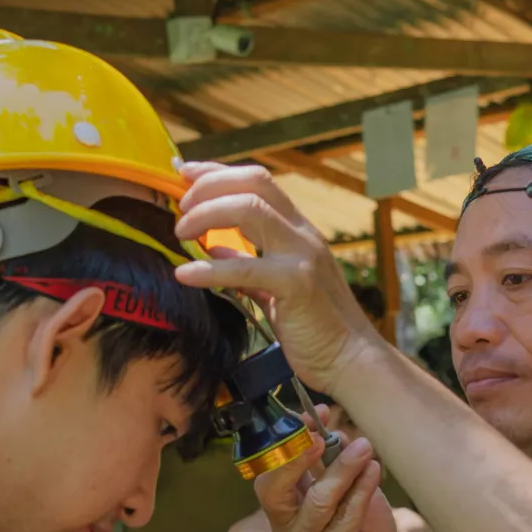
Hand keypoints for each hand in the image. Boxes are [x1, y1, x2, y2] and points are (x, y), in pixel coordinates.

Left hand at [173, 162, 379, 393]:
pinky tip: (183, 275)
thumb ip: (248, 263)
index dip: (217, 172)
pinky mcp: (297, 285)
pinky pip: (245, 268)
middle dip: (209, 186)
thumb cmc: (315, 326)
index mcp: (297, 230)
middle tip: (180, 208)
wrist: (351, 360)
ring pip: (250, 209)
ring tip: (181, 233)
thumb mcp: (276, 286)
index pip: (257, 181)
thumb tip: (214, 249)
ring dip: (206, 214)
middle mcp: (302, 234)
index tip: (183, 172)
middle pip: (254, 183)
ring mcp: (302, 255)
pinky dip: (208, 270)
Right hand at [254, 428, 403, 531]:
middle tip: (323, 436)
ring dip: (342, 468)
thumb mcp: (340, 487)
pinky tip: (374, 471)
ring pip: (319, 500)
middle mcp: (285, 526)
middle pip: (273, 489)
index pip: (267, 471)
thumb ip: (330, 461)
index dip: (287, 441)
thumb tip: (331, 426)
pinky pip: (347, 516)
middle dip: (297, 458)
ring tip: (364, 448)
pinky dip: (362, 489)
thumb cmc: (354, 527)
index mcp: (281, 506)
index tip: (312, 416)